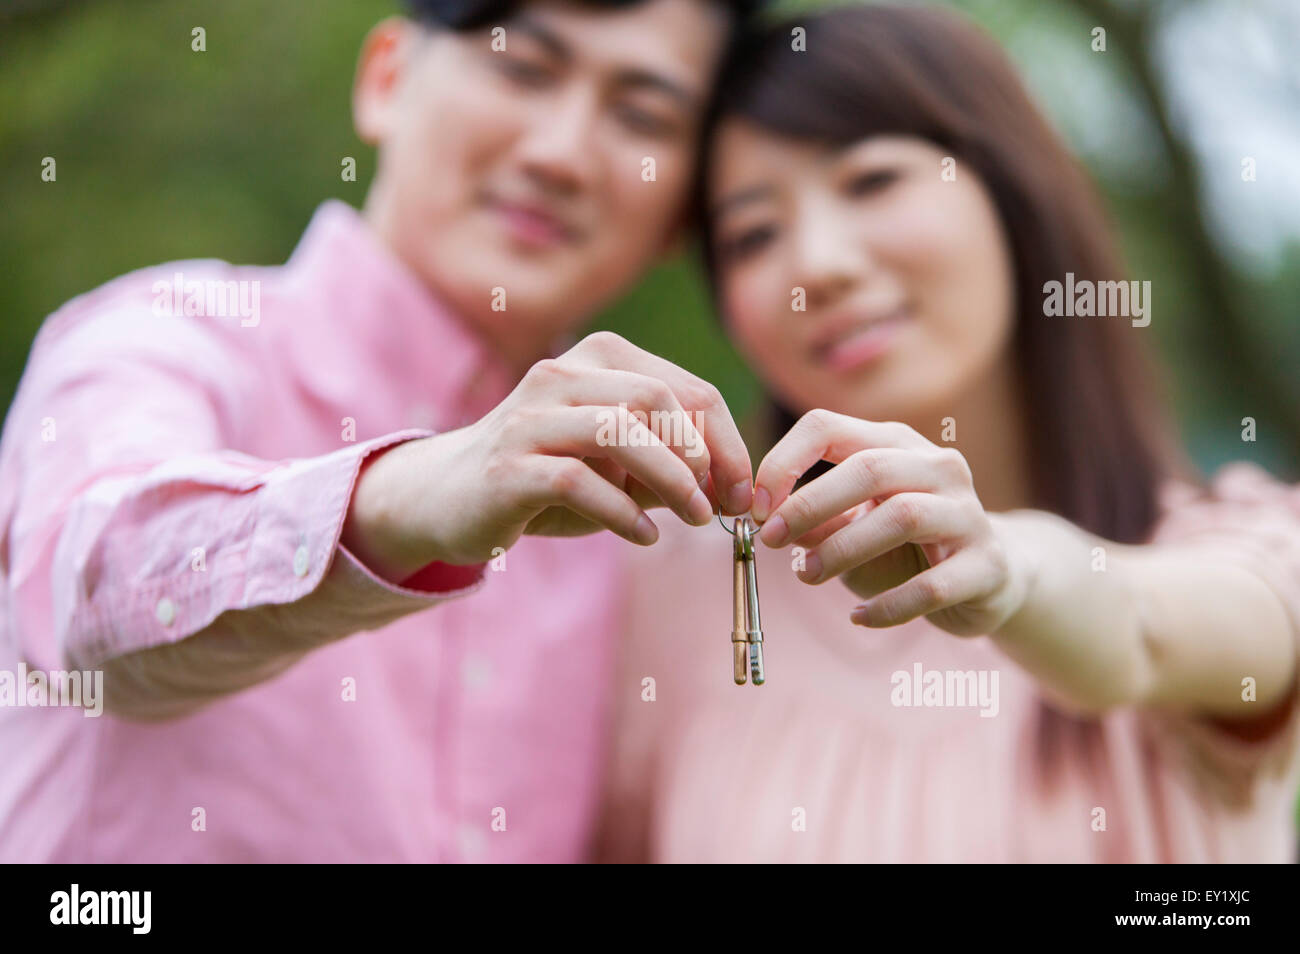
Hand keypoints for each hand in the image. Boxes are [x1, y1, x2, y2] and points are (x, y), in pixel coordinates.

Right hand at [342, 332, 752, 576]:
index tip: (742, 488)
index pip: (685, 390)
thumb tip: (733, 489)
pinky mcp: (507, 466)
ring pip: (620, 432)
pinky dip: (621, 513)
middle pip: (658, 401)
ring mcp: (530, 418)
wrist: (444, 498)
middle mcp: (562, 376)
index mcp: (596, 360)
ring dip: (671, 481)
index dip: (725, 440)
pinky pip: (578, 482)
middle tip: (720, 504)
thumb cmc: (543, 479)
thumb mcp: (614, 468)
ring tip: (694, 519)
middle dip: (703, 457)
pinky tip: (642, 537)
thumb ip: (668, 469)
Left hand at [750, 409, 1027, 635]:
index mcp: (894, 444)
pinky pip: (931, 586)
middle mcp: (937, 467)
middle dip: (808, 505)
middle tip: (770, 539)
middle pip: (868, 470)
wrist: (996, 576)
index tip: (755, 505)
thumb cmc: (908, 547)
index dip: (782, 462)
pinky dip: (888, 605)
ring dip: (843, 549)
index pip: (827, 427)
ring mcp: (968, 514)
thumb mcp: (854, 527)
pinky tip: (860, 616)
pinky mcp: (988, 565)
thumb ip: (817, 523)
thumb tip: (771, 525)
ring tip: (808, 575)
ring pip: (901, 517)